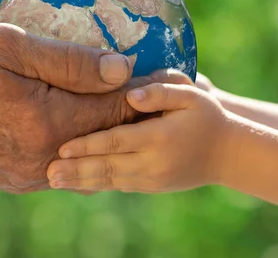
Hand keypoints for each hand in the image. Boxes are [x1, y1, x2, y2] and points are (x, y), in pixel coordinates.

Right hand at [0, 24, 172, 192]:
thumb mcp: (7, 47)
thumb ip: (68, 61)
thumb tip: (122, 69)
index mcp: (48, 124)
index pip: (117, 109)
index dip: (149, 90)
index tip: (177, 74)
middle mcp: (44, 159)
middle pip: (108, 136)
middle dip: (138, 113)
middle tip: (167, 91)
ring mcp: (27, 174)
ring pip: (85, 152)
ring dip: (107, 129)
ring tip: (130, 105)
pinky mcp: (12, 179)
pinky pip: (59, 159)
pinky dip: (76, 139)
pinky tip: (80, 118)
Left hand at [46, 76, 229, 192]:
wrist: (229, 154)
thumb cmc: (207, 116)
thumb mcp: (190, 95)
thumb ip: (160, 92)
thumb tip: (130, 95)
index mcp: (159, 137)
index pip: (115, 141)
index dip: (87, 145)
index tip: (61, 147)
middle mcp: (153, 162)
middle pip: (107, 166)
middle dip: (76, 170)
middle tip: (48, 172)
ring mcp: (152, 178)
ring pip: (110, 180)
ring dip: (81, 181)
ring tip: (54, 182)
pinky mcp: (152, 186)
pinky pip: (119, 185)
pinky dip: (96, 185)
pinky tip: (77, 184)